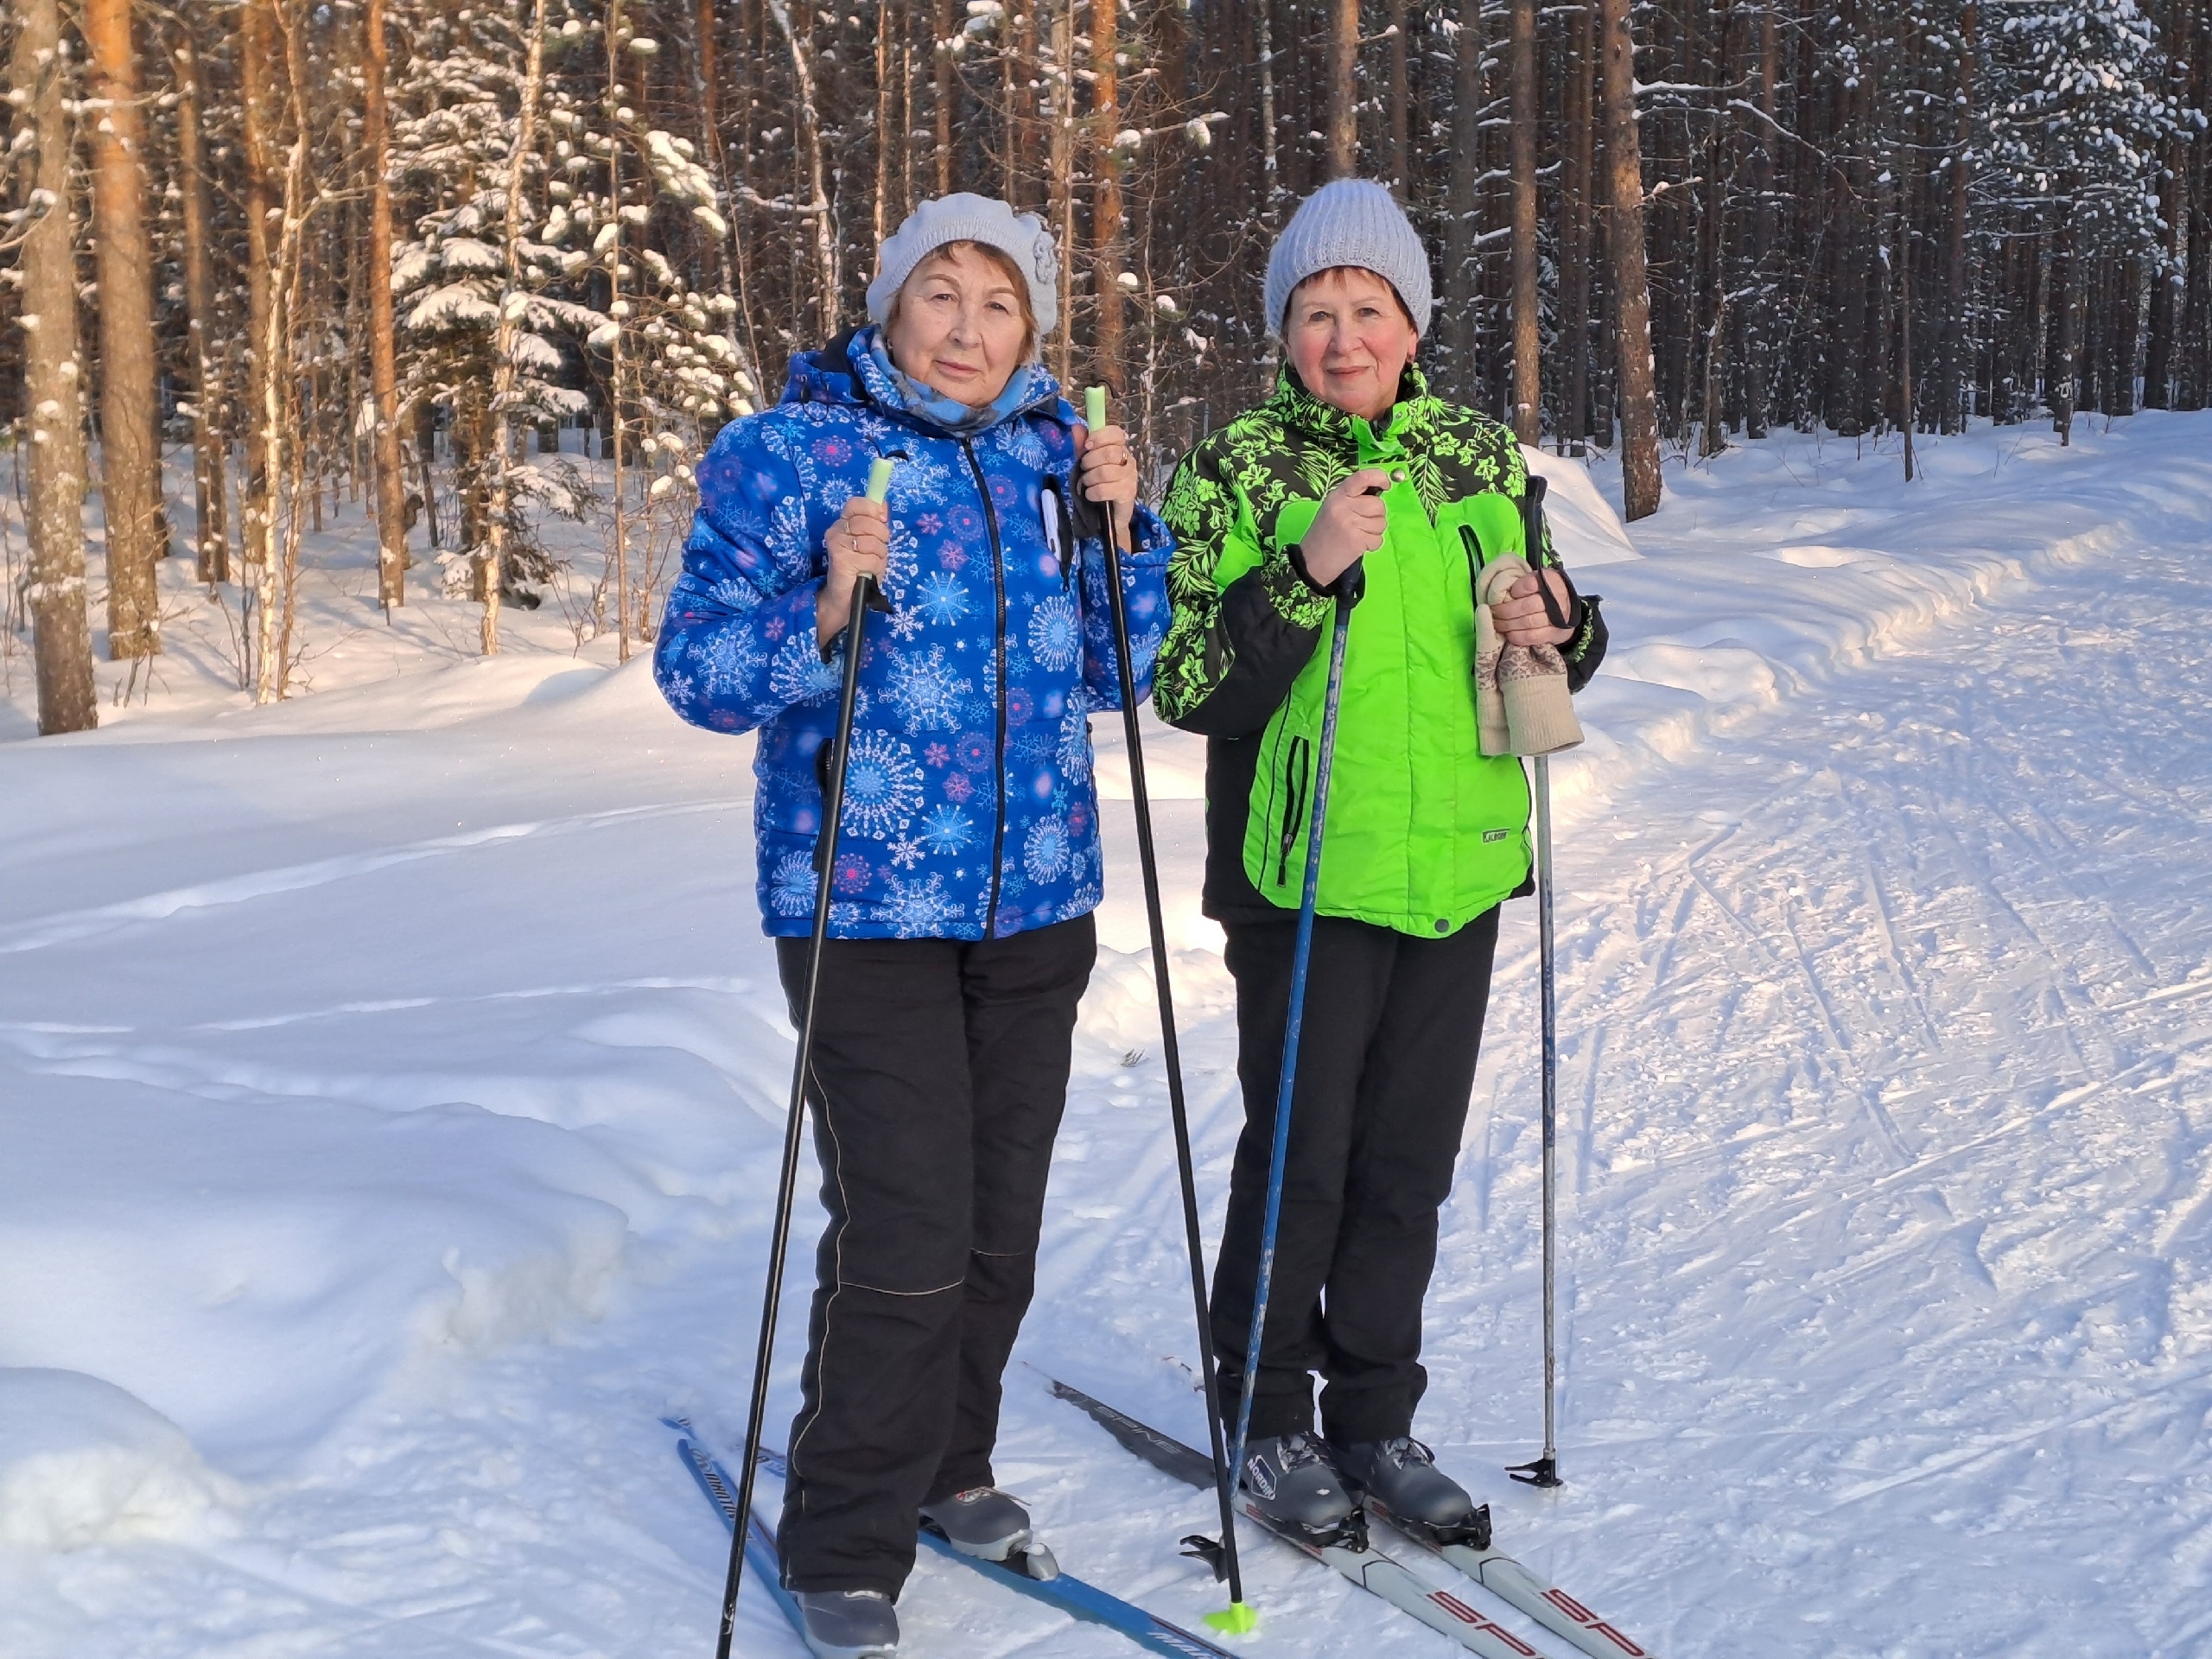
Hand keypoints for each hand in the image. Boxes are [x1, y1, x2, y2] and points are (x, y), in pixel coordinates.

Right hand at [817, 495, 889, 646]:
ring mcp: (837, 544)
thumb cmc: (859, 568)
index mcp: (843, 522)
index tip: (882, 519)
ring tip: (871, 562)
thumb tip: (883, 504)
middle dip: (881, 537)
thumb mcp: (870, 542)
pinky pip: (871, 558)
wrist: (844, 596)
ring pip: (873, 542)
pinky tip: (867, 572)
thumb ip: (875, 523)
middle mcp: (837, 530)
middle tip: (876, 550)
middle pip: (870, 522)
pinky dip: (875, 567)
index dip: (873, 509)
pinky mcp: (841, 559)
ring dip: (879, 555)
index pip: (857, 503)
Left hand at [1074, 420, 1137, 534]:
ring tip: (1087, 483)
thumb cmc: (1098, 485)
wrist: (1109, 515)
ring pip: (1105, 472)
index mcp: (1120, 448)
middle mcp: (1128, 461)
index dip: (1099, 436)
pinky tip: (1090, 495)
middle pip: (1109, 453)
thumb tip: (1076, 426)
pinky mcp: (1128, 494)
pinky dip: (1092, 493)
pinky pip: (1105, 489)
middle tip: (1084, 469)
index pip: (1116, 433)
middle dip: (1089, 461)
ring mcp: (1130, 477)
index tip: (1087, 445)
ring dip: (1089, 478)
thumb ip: (1082, 446)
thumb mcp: (1086, 464)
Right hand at [1299, 468, 1391, 588]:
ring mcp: (1350, 523)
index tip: (1386, 484)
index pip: (1363, 477)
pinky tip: (1358, 545)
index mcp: (1338, 495)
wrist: (1311, 561)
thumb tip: (1379, 492)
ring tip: (1358, 535)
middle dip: (1377, 516)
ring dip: (1374, 532)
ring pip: (1381, 523)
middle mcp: (1343, 505)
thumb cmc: (1325, 533)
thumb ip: (1354, 498)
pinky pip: (1378, 539)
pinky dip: (1372, 545)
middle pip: (1378, 505)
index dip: (1379, 477)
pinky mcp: (1356, 540)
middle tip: (1362, 524)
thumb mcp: (1334, 508)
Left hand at [1491, 567, 1576, 646]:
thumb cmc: (1544, 593)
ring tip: (1498, 623)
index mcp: (1552, 580)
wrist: (1566, 610)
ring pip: (1528, 622)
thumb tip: (1500, 592)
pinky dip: (1517, 635)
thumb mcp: (1536, 581)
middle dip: (1506, 610)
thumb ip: (1522, 584)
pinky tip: (1509, 633)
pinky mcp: (1555, 634)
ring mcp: (1558, 618)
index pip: (1530, 584)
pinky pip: (1532, 636)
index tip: (1508, 594)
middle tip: (1495, 612)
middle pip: (1527, 606)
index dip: (1517, 590)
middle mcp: (1558, 598)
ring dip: (1508, 624)